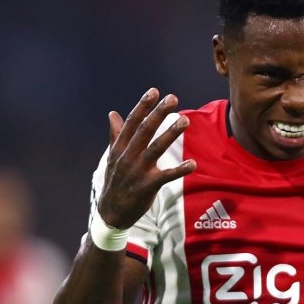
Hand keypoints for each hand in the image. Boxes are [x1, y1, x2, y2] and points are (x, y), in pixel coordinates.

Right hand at [98, 88, 195, 228]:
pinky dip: (180, 170)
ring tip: (186, 121)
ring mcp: (137, 172)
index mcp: (120, 148)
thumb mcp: (113, 157)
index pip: (133, 123)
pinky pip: (166, 176)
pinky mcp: (147, 187)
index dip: (143, 106)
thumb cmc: (115, 181)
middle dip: (159, 113)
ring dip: (171, 134)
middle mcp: (127, 157)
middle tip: (173, 98)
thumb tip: (112, 114)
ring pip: (156, 148)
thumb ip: (116, 135)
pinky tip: (193, 164)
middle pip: (145, 131)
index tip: (155, 91)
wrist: (110, 213)